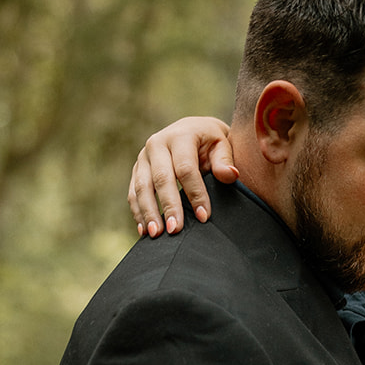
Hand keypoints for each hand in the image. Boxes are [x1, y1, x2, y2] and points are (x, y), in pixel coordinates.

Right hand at [128, 116, 236, 236]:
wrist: (193, 129)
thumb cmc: (211, 141)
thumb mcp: (222, 145)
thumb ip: (225, 160)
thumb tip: (231, 175)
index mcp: (180, 135)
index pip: (186, 169)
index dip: (195, 194)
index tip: (203, 217)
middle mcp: (157, 143)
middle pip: (161, 178)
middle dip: (168, 206)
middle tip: (175, 230)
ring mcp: (144, 157)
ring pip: (142, 187)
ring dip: (148, 212)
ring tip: (156, 234)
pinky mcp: (137, 169)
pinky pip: (133, 192)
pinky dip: (138, 211)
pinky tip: (144, 230)